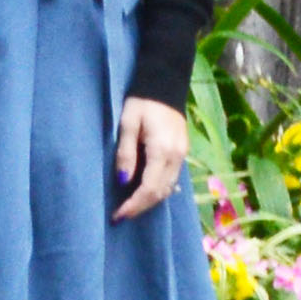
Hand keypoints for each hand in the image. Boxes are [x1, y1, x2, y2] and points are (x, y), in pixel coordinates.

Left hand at [112, 95, 188, 220]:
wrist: (164, 84)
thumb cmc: (141, 102)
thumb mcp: (127, 124)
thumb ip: (125, 153)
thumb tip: (122, 181)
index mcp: (162, 150)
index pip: (149, 188)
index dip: (133, 205)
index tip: (118, 215)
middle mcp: (176, 157)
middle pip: (160, 193)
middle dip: (140, 207)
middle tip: (121, 216)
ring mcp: (182, 155)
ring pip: (168, 188)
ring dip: (150, 201)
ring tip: (130, 207)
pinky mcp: (182, 152)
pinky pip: (172, 179)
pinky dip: (159, 190)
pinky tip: (146, 193)